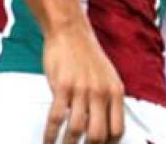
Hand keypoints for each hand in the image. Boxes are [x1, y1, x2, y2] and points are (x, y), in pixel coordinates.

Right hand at [42, 23, 124, 143]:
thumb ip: (108, 98)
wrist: (69, 32)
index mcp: (115, 92)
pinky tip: (48, 140)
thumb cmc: (86, 54)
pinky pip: (56, 117)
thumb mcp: (108, 76)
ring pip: (76, 129)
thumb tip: (103, 122)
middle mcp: (100, 93)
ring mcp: (81, 90)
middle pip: (98, 134)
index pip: (117, 129)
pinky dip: (51, 133)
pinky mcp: (62, 86)